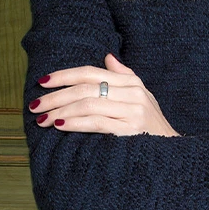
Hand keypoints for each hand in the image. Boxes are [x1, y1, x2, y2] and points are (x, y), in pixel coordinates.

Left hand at [29, 54, 179, 136]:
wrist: (173, 152)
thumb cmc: (151, 125)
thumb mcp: (141, 96)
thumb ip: (123, 76)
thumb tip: (107, 56)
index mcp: (132, 82)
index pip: (91, 72)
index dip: (64, 75)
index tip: (42, 81)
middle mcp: (133, 92)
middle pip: (86, 87)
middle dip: (56, 96)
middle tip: (35, 104)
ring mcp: (132, 111)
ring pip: (88, 104)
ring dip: (60, 111)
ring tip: (42, 119)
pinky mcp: (130, 130)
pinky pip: (96, 122)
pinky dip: (74, 123)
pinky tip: (59, 125)